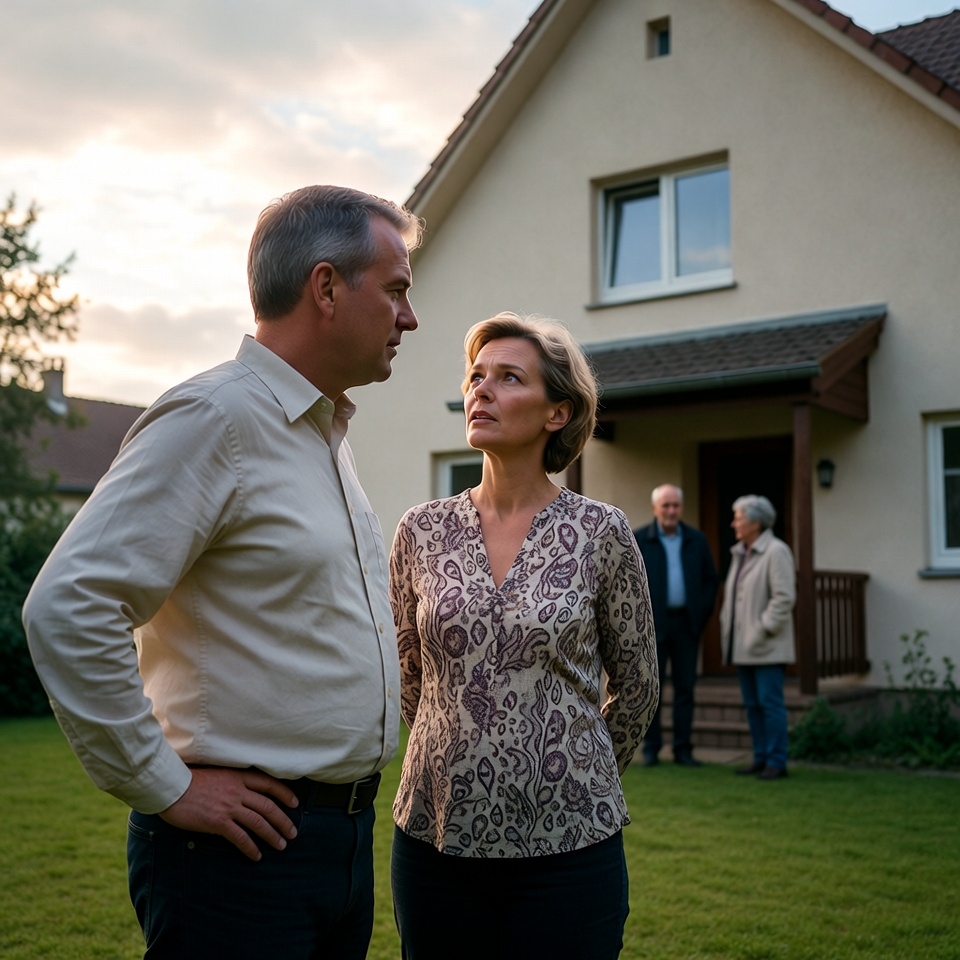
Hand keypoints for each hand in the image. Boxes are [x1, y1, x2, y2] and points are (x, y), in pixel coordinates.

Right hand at [159, 766, 299, 861]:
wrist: (172, 787)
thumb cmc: (190, 779)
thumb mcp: (217, 773)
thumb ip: (232, 781)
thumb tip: (243, 792)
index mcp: (238, 776)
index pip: (269, 784)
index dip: (285, 794)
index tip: (295, 803)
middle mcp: (238, 791)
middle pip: (268, 806)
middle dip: (284, 820)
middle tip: (293, 831)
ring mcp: (229, 806)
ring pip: (259, 822)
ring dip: (273, 835)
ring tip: (282, 845)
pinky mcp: (218, 822)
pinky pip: (240, 837)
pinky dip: (251, 847)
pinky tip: (257, 855)